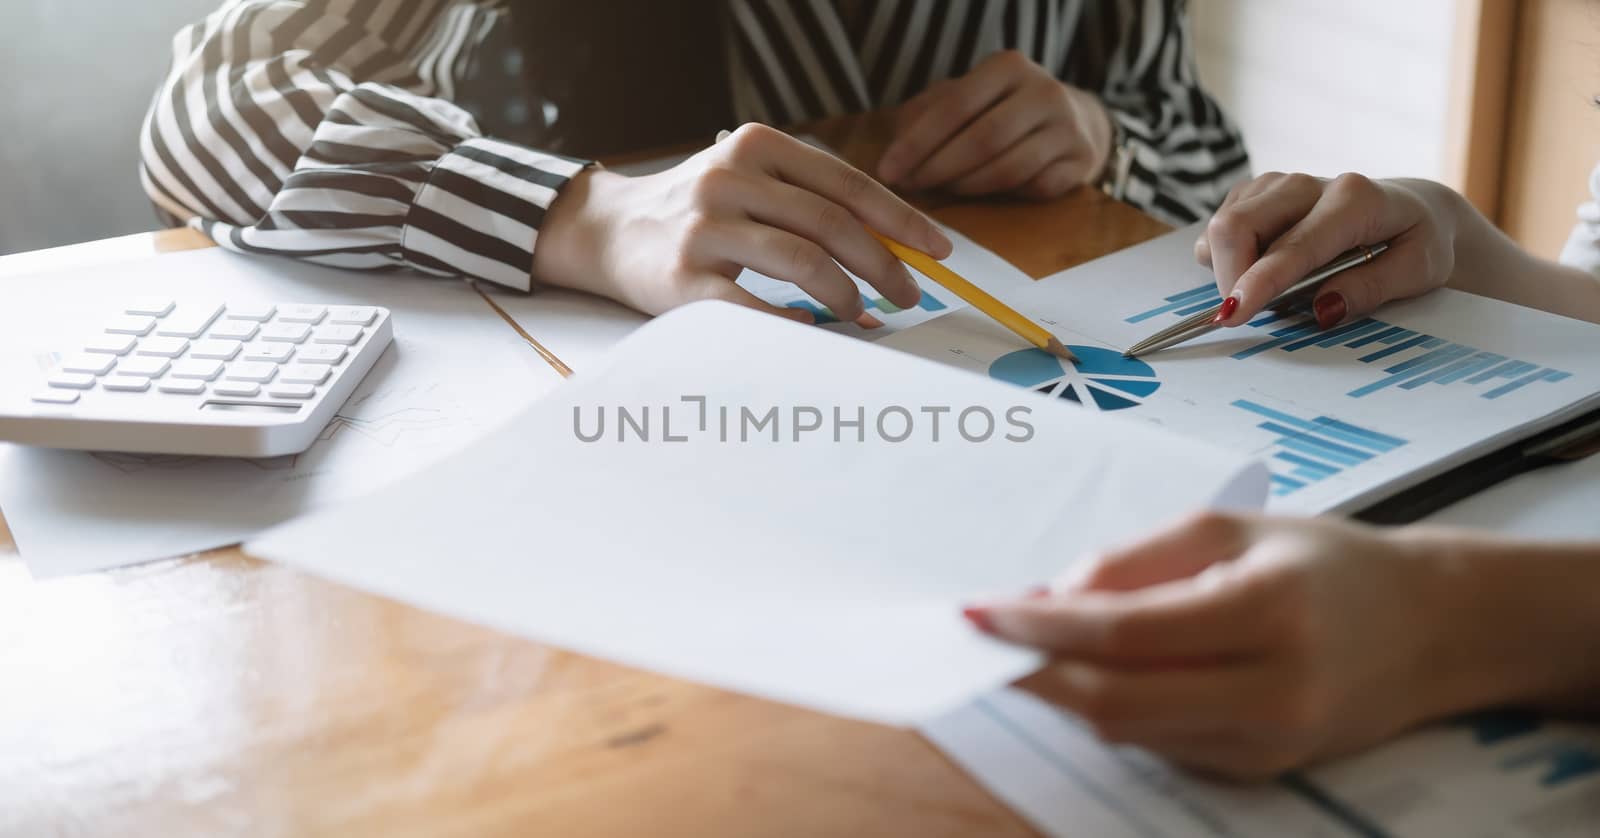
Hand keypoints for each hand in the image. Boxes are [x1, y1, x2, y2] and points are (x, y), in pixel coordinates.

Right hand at [532, 123, 951, 319]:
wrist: (606, 230)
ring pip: (801, 262)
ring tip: (864, 315)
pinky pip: (753, 306)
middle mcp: (729, 179)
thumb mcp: (748, 177)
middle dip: (883, 265)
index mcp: (757, 147)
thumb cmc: (697, 210)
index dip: (901, 219)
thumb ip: (807, 196)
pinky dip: (792, 322)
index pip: (847, 183)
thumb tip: (893, 243)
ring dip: (847, 296)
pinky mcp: (681, 279)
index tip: (939, 250)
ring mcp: (704, 229)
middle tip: (909, 295)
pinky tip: (814, 331)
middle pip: (831, 224)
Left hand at [877, 50, 1113, 199]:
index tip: (888, 170)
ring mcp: (1067, 128)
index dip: (917, 142)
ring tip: (942, 192)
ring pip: (1008, 168)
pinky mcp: (1080, 162)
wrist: (1071, 119)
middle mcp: (1044, 91)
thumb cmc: (1001, 110)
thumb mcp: (966, 97)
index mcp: (1009, 67)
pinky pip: (1034, 188)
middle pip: (983, 139)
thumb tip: (894, 157)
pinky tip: (982, 196)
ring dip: (966, 187)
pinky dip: (1003, 197)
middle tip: (911, 187)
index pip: (955, 106)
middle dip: (938, 169)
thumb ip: (927, 116)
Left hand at [967, 513, 1475, 779]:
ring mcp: (1266, 744)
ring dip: (1064, 688)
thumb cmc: (1325, 563)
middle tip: (980, 641)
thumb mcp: (1229, 529)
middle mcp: (1272, 693)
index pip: (1124, 633)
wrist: (1432, 629)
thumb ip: (1133, 562)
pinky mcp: (1257, 771)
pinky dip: (1113, 705)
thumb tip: (1046, 599)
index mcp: (1268, 613)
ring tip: (1031, 642)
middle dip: (1032, 672)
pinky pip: (1156, 741)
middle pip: (1113, 701)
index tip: (978, 610)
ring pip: (1125, 728)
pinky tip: (1097, 669)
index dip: (1039, 626)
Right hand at [1199, 174, 1459, 329]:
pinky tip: (1261, 265)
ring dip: (1229, 268)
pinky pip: (1220, 227)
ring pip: (1221, 226)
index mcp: (1353, 200)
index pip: (1291, 245)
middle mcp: (1307, 184)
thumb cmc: (1416, 241)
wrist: (1413, 209)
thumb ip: (1371, 289)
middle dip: (1229, 277)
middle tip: (1250, 312)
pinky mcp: (1257, 192)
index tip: (1232, 315)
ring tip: (1268, 289)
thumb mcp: (1418, 270)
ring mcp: (1277, 184)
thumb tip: (1323, 310)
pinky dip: (1228, 256)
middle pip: (1235, 225)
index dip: (1257, 282)